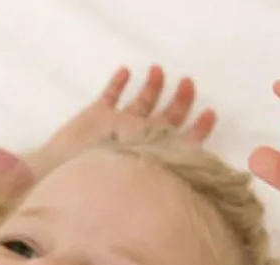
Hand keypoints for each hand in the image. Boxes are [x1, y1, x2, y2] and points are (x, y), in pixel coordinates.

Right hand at [22, 65, 216, 180]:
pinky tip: (126, 72)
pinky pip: (110, 96)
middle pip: (167, 117)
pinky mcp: (95, 117)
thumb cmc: (110, 178)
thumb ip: (171, 156)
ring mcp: (117, 127)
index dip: (199, 130)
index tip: (211, 113)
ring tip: (158, 71)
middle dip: (181, 100)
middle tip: (188, 83)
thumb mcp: (148, 168)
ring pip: (141, 102)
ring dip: (152, 86)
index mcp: (153, 154)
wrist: (68, 175)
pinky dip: (118, 84)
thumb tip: (198, 154)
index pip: (183, 142)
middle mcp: (139, 139)